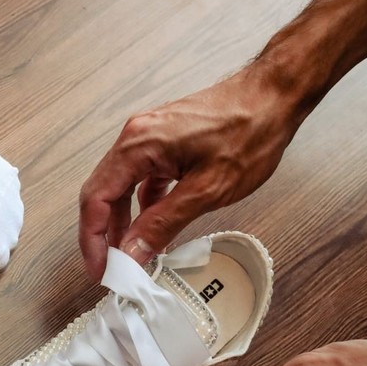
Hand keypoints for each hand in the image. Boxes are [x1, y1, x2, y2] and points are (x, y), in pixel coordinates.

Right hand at [78, 66, 302, 280]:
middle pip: (101, 193)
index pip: (96, 199)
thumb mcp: (207, 190)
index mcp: (138, 146)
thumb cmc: (250, 131)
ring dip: (121, 220)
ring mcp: (148, 137)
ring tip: (130, 252)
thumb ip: (163, 223)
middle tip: (111, 268)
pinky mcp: (163, 142)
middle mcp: (135, 137)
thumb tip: (132, 252)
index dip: (92, 240)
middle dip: (101, 234)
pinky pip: (139, 177)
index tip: (100, 269)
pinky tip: (152, 223)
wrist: (274, 96)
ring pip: (120, 186)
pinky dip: (141, 205)